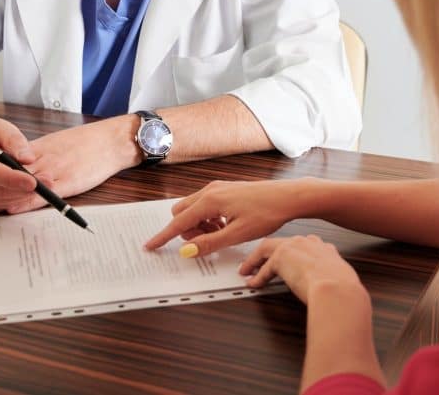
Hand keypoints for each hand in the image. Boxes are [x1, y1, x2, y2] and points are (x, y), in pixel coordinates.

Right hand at [0, 114, 37, 216]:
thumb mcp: (0, 126)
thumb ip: (14, 140)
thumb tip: (28, 159)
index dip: (12, 179)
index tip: (33, 182)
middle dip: (20, 191)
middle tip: (44, 185)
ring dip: (17, 197)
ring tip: (38, 187)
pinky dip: (9, 200)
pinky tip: (23, 191)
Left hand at [4, 115, 140, 213]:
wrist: (113, 141)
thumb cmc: (90, 144)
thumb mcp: (59, 145)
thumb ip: (40, 154)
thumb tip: (23, 164)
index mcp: (40, 149)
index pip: (7, 162)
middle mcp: (42, 159)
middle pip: (7, 175)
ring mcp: (53, 171)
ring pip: (20, 186)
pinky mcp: (67, 182)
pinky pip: (41, 193)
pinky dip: (25, 201)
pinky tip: (11, 208)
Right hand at [144, 178, 314, 254]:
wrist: (288, 197)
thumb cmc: (267, 213)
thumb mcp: (237, 235)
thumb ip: (209, 243)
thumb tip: (186, 250)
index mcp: (210, 201)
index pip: (178, 222)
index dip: (163, 237)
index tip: (150, 246)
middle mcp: (210, 191)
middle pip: (181, 213)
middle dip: (187, 231)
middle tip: (208, 241)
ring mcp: (217, 188)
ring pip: (193, 209)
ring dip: (199, 225)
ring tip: (222, 233)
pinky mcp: (225, 189)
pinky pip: (205, 204)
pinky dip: (209, 218)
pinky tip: (227, 225)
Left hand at [240, 235, 363, 304]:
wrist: (337, 289)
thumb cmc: (343, 289)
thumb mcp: (341, 281)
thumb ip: (333, 280)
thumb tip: (333, 291)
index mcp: (325, 250)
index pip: (306, 245)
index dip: (295, 252)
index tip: (290, 259)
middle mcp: (309, 244)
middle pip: (283, 243)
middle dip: (271, 252)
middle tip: (261, 260)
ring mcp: (294, 248)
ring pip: (268, 249)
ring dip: (256, 260)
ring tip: (248, 269)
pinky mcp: (281, 258)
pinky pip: (265, 268)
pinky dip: (258, 276)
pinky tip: (253, 283)